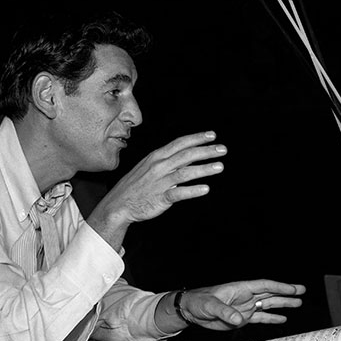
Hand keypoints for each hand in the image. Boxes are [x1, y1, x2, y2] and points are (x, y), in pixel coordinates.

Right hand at [86, 131, 226, 248]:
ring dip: (204, 169)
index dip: (197, 138)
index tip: (212, 135)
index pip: (180, 143)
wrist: (117, 205)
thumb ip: (166, 161)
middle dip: (206, 151)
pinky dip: (193, 190)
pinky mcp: (160, 197)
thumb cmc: (135, 186)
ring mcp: (160, 182)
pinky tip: (206, 189)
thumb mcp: (148, 167)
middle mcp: (159, 166)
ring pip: (185, 172)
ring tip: (220, 166)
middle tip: (223, 149)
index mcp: (157, 157)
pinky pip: (178, 193)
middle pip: (186, 155)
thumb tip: (186, 156)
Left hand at [179, 279, 306, 329]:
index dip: (279, 287)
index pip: (264, 286)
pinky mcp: (241, 318)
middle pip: (270, 294)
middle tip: (302, 292)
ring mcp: (244, 307)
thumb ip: (224, 312)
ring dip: (282, 304)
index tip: (293, 288)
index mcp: (240, 289)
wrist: (189, 310)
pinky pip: (260, 317)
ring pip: (267, 305)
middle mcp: (245, 297)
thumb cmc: (198, 302)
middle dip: (286, 293)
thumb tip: (239, 318)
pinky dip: (271, 318)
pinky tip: (282, 319)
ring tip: (298, 304)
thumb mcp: (210, 306)